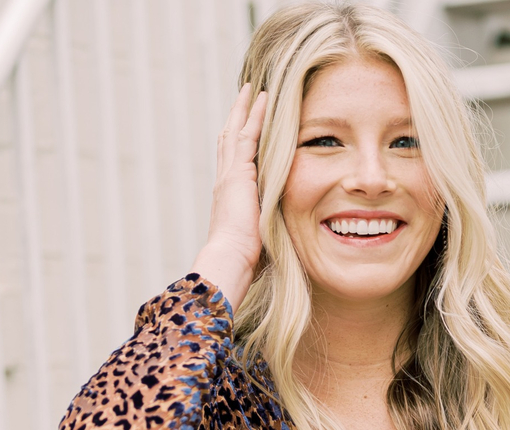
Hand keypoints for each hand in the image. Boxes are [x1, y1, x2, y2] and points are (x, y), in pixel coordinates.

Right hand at [192, 84, 266, 312]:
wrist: (231, 259)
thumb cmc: (245, 260)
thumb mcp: (259, 238)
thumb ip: (267, 229)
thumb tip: (284, 239)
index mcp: (229, 197)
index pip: (233, 162)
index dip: (238, 142)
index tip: (244, 127)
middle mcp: (225, 181)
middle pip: (229, 140)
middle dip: (237, 117)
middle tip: (244, 96)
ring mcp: (229, 174)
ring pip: (236, 131)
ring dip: (244, 109)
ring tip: (252, 89)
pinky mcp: (238, 172)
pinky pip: (247, 135)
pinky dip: (254, 115)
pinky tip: (262, 99)